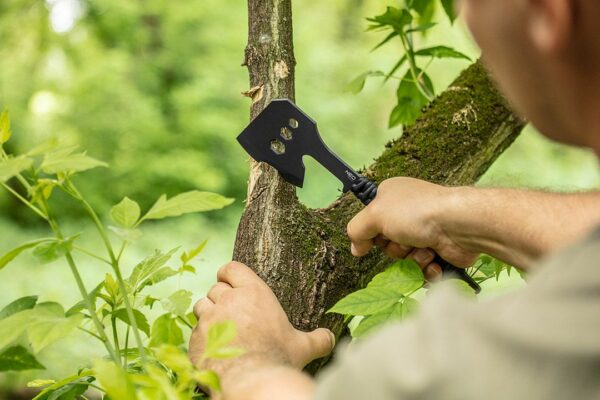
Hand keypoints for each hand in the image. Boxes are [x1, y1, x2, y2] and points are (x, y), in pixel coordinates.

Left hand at [189, 262, 334, 389]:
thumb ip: (318, 339)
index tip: (229, 282)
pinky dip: (202, 337)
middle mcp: (228, 300)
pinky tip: (214, 347)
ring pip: (201, 306)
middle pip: (215, 288)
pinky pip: (194, 331)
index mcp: (253, 292)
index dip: (228, 274)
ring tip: (219, 327)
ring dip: (208, 314)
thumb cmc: (278, 358)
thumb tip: (332, 338)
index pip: (231, 268)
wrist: (252, 379)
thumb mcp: (303, 347)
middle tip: (230, 312)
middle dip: (220, 298)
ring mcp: (209, 318)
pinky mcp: (196, 338)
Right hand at [347, 177, 478, 279]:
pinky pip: (423, 268)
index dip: (371, 232)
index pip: (371, 219)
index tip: (374, 237)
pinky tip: (434, 260)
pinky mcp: (440, 249)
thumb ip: (356, 230)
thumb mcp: (374, 215)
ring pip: (405, 257)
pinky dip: (427, 268)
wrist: (459, 225)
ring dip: (412, 258)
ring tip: (424, 248)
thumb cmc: (416, 213)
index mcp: (392, 196)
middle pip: (387, 242)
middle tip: (404, 240)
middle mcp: (408, 212)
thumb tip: (356, 248)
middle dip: (394, 248)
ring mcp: (425, 231)